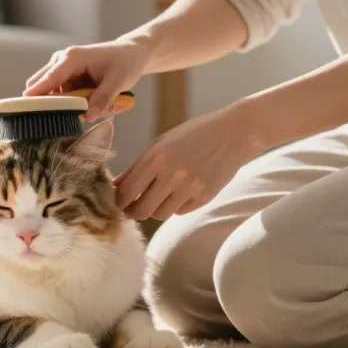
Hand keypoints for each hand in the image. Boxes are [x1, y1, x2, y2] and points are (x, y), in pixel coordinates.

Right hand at [24, 38, 150, 121]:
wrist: (132, 53)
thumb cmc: (125, 62)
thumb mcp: (118, 82)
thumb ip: (102, 100)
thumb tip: (88, 117)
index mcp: (71, 58)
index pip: (49, 79)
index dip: (37, 95)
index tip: (23, 109)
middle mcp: (61, 60)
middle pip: (42, 86)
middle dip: (57, 104)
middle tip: (79, 113)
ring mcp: (62, 69)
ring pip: (54, 95)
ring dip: (71, 105)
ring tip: (99, 103)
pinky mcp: (66, 77)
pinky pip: (63, 96)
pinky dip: (75, 103)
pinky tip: (95, 100)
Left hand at [114, 102, 265, 220]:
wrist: (232, 133)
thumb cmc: (192, 135)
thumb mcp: (160, 143)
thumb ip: (136, 167)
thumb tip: (115, 186)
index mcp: (156, 158)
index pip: (128, 192)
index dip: (118, 201)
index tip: (117, 202)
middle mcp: (172, 175)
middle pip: (142, 210)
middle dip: (133, 212)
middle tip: (131, 209)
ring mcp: (191, 188)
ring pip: (160, 214)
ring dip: (154, 209)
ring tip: (155, 198)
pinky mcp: (205, 197)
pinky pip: (180, 211)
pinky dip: (174, 206)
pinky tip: (177, 193)